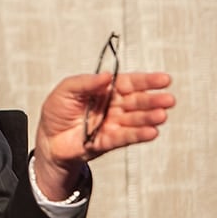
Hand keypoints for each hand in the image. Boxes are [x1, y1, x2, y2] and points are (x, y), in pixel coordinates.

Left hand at [33, 72, 175, 199]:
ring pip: (135, 120)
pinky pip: (125, 137)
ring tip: (162, 115)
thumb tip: (106, 76)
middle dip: (153, 100)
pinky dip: (138, 134)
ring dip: (149, 118)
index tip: (164, 80)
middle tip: (168, 100)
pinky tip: (152, 132)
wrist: (48, 138)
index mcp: (106, 90)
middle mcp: (114, 107)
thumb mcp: (66, 90)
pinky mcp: (109, 141)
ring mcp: (113, 124)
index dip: (147, 81)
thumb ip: (85, 82)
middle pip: (137, 101)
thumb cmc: (57, 111)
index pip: (130, 83)